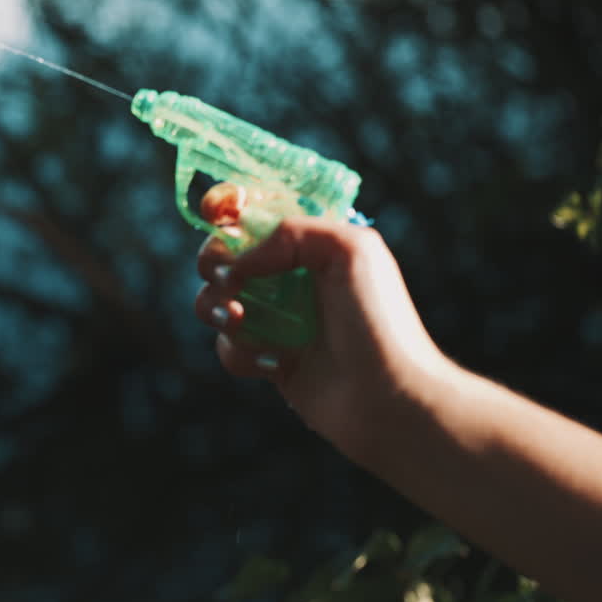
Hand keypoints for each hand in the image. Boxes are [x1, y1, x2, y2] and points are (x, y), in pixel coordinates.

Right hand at [194, 216, 448, 451]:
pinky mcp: (267, 358)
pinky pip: (228, 347)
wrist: (387, 396)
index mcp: (312, 242)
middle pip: (223, 252)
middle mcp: (290, 277)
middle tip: (228, 278)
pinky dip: (242, 353)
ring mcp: (276, 318)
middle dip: (214, 260)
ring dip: (216, 307)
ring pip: (214, 300)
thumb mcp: (349, 248)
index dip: (228, 205)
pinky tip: (277, 363)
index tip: (215, 211)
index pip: (258, 210)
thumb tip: (238, 263)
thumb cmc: (379, 319)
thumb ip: (290, 233)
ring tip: (238, 320)